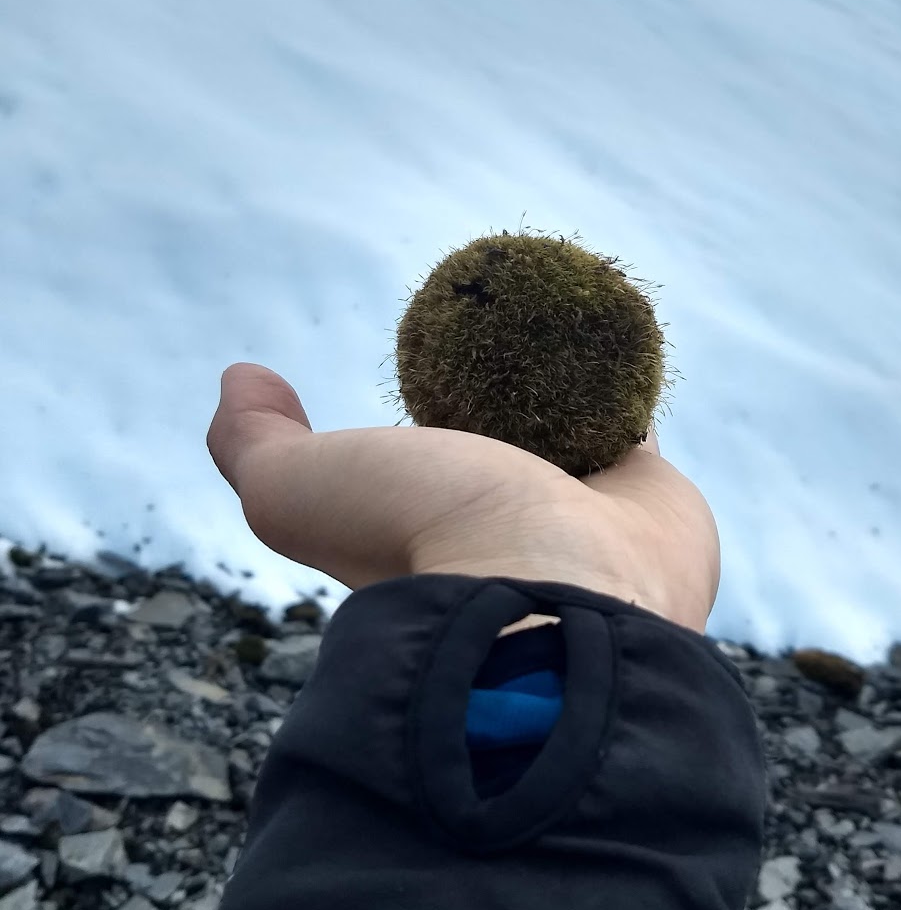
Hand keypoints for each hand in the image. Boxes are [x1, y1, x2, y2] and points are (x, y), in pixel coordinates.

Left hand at [206, 363, 720, 634]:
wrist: (556, 590)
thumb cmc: (418, 542)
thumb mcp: (297, 492)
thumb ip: (256, 443)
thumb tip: (244, 377)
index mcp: (426, 546)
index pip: (413, 482)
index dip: (412, 434)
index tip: (409, 375)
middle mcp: (503, 537)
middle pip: (498, 453)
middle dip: (492, 404)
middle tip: (481, 340)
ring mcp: (579, 517)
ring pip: (566, 433)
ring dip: (559, 387)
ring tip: (545, 320)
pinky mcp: (648, 493)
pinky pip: (632, 417)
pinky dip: (621, 378)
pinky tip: (604, 332)